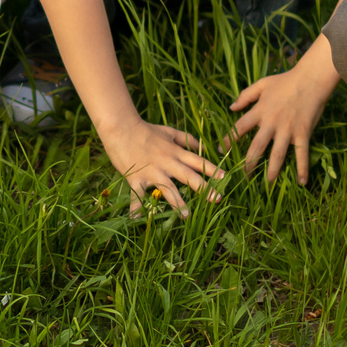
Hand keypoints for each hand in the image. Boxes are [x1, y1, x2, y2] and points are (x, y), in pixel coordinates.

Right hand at [100, 118, 225, 216]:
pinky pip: (137, 195)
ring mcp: (152, 171)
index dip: (212, 169)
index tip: (225, 178)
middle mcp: (167, 163)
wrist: (121, 127)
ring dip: (178, 202)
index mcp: (175, 152)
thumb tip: (201, 146)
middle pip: (189, 176)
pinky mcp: (136, 177)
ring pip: (168, 188)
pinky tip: (137, 219)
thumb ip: (186, 139)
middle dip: (204, 188)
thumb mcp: (169, 131)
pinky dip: (137, 207)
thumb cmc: (145, 129)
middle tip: (216, 200)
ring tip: (186, 215)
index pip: (198, 161)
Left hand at [228, 52, 336, 184]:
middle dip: (248, 164)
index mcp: (259, 111)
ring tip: (267, 185)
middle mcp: (271, 123)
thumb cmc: (286, 80)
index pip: (239, 128)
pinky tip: (302, 182)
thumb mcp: (262, 84)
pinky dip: (303, 168)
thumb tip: (231, 107)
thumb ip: (246, 95)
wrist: (311, 79)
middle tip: (243, 178)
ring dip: (272, 171)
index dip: (228, 140)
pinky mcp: (303, 133)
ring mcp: (287, 130)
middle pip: (256, 147)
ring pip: (277, 155)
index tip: (220, 151)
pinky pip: (302, 153)